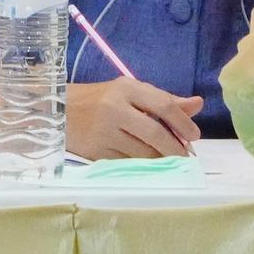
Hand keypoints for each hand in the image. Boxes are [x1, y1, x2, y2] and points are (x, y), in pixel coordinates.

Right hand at [66, 78, 203, 158]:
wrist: (55, 110)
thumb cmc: (98, 99)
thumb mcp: (129, 92)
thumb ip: (163, 99)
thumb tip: (198, 104)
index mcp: (125, 88)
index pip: (164, 105)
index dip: (183, 123)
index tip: (194, 136)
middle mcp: (114, 108)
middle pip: (156, 133)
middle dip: (176, 149)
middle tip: (185, 157)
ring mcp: (104, 131)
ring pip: (144, 152)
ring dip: (161, 159)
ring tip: (166, 159)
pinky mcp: (96, 151)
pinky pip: (128, 162)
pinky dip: (141, 165)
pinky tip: (143, 162)